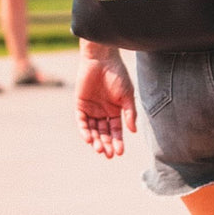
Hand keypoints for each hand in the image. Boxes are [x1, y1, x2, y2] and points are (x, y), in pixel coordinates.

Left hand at [75, 42, 137, 157]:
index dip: (118, 141)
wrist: (102, 60)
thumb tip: (133, 131)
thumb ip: (130, 113)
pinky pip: (81, 121)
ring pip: (93, 129)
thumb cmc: (118, 75)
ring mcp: (91, 109)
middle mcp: (103, 112)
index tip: (120, 152)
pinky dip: (84, 130)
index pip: (116, 130)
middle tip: (108, 155)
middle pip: (104, 133)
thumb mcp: (127, 96)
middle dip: (107, 144)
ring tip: (99, 149)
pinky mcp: (80, 104)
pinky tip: (89, 139)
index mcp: (116, 111)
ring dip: (96, 140)